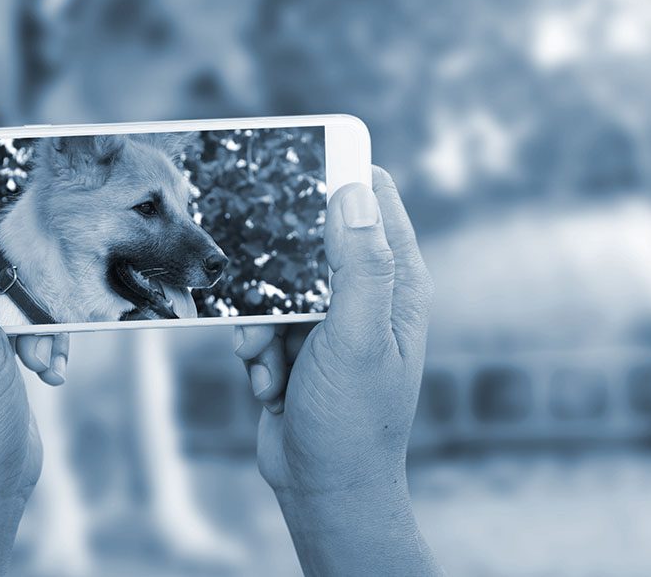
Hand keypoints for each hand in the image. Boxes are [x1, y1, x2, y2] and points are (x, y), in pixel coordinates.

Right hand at [234, 167, 440, 574]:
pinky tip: (268, 384)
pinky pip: (260, 323)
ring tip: (266, 359)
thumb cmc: (352, 418)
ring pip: (276, 285)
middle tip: (264, 290)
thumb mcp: (357, 337)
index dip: (341, 177)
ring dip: (260, 323)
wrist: (322, 487)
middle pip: (314, 241)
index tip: (299, 163)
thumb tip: (354, 191)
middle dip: (279, 267)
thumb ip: (360, 267)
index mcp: (395, 284)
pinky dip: (255, 351)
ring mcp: (327, 323)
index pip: (375, 203)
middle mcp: (364, 296)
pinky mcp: (295, 347)